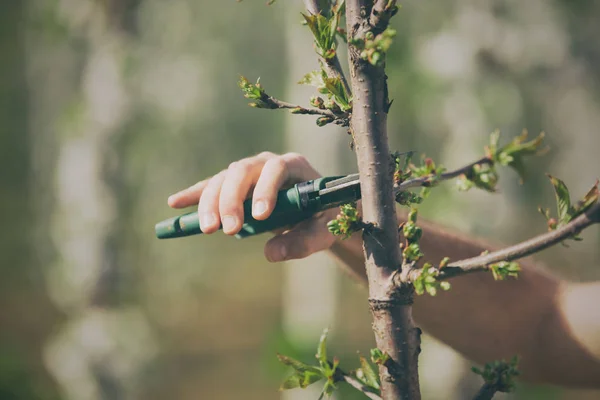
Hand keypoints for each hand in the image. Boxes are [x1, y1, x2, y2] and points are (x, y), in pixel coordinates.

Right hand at [167, 152, 341, 261]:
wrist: (316, 210)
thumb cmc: (323, 217)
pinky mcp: (234, 185)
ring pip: (223, 179)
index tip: (260, 216)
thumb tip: (272, 253)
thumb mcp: (324, 230)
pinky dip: (194, 195)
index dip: (266, 188)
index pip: (277, 168)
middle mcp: (267, 163)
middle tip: (228, 230)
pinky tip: (175, 204)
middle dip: (232, 198)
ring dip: (211, 201)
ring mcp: (248, 172)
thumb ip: (306, 241)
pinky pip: (210, 186)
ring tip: (206, 228)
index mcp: (294, 165)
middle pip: (242, 171)